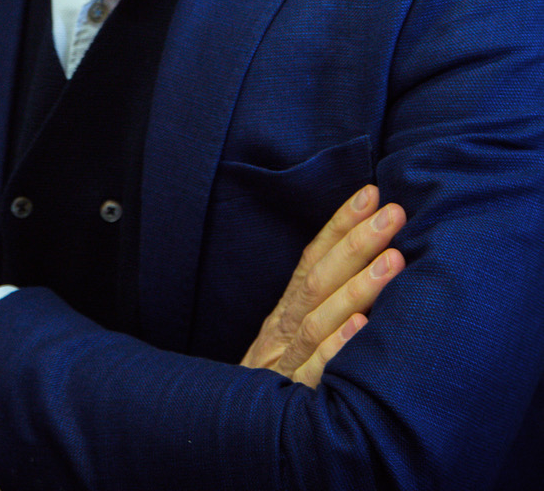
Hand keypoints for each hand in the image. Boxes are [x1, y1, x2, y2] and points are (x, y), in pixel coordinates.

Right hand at [240, 184, 405, 386]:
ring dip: (356, 288)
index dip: (339, 224)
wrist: (235, 435)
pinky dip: (337, 348)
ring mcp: (285, 365)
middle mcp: (283, 332)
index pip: (312, 258)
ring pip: (317, 321)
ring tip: (393, 260)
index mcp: (285, 313)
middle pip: (317, 281)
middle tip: (393, 212)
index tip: (371, 193)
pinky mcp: (293, 401)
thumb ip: (321, 305)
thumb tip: (372, 262)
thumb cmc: (278, 383)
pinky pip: (314, 373)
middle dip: (356, 242)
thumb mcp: (292, 339)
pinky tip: (362, 328)